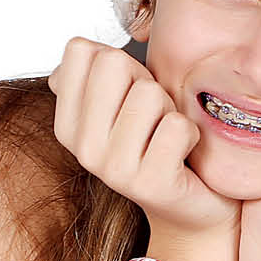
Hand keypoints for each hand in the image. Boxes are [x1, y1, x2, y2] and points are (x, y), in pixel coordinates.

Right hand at [47, 37, 235, 239]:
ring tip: (170, 137)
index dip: (119, 62)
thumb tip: (80, 48)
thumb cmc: (162, 147)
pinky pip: (177, 125)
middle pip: (114, 64)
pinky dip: (191, 133)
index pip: (80, 51)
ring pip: (149, 93)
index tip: (131, 95)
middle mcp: (83, 147)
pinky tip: (184, 154)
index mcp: (68, 124)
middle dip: (146, 81)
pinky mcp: (150, 183)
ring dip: (172, 110)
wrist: (191, 212)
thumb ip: (96, 76)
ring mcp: (113, 168)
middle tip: (157, 115)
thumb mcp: (124, 107)